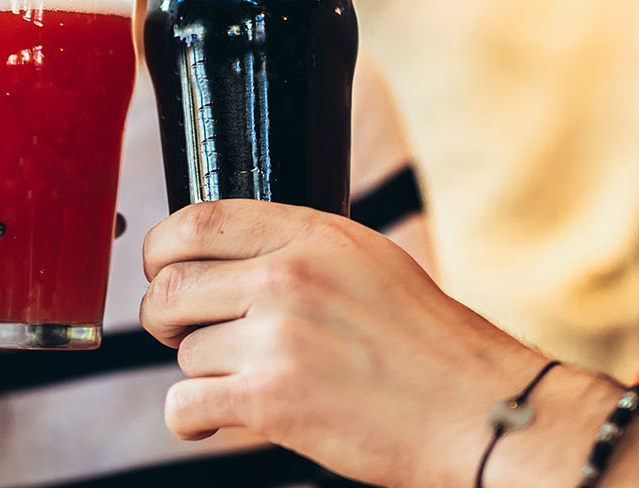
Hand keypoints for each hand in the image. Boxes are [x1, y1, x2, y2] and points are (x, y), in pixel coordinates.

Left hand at [140, 200, 549, 487]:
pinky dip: (191, 419)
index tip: (162, 270)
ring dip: (203, 374)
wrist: (476, 411)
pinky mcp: (270, 398)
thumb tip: (231, 256)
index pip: (199, 220)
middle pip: (172, 287)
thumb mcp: (369, 261)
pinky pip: (183, 404)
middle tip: (186, 334)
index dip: (163, 249)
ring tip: (248, 383)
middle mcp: (288, 276)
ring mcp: (277, 336)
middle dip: (166, 317)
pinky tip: (217, 419)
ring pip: (185, 352)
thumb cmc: (431, 346)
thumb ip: (301, 249)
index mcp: (313, 235)